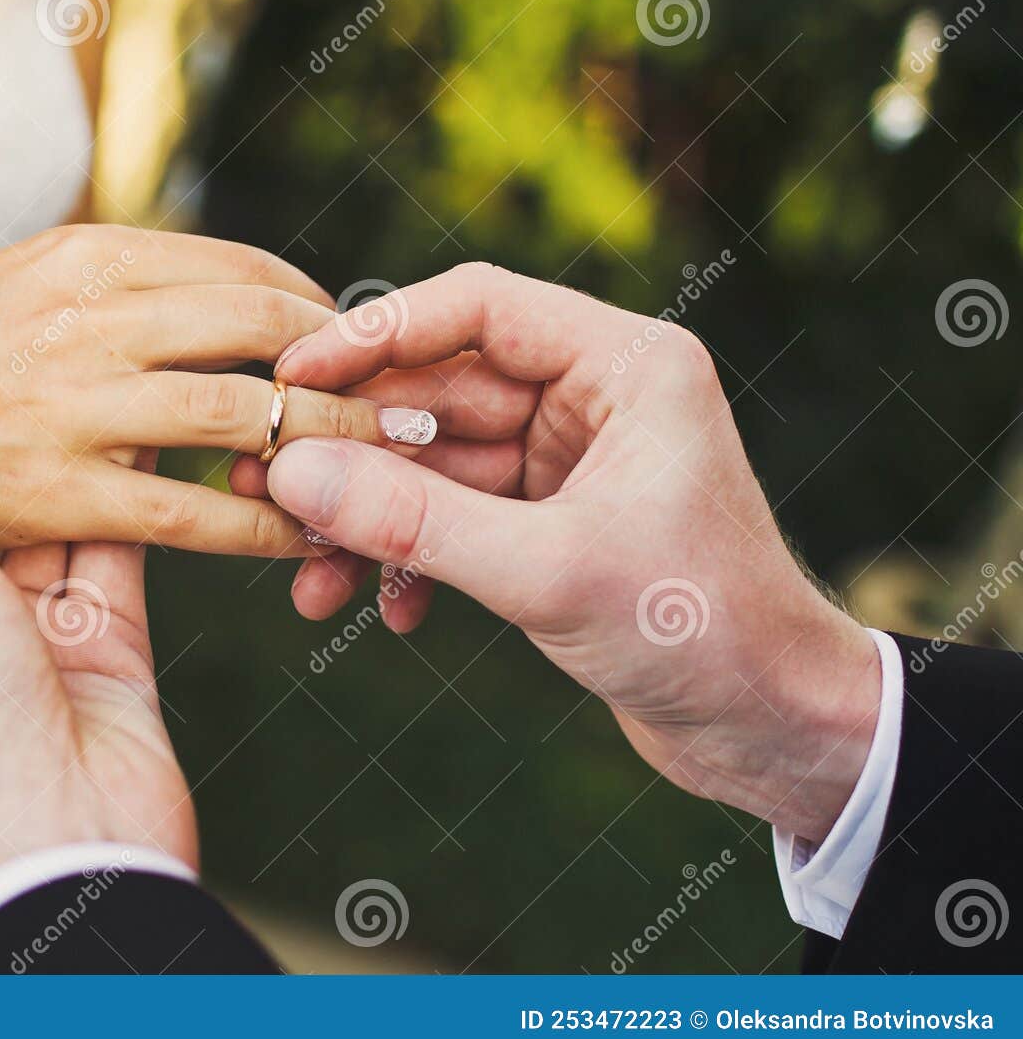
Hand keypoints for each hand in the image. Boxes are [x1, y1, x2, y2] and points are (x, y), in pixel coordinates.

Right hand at [0, 225, 435, 556]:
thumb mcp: (23, 279)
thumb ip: (119, 280)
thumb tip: (224, 291)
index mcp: (84, 255)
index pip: (242, 271)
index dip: (319, 310)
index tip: (356, 344)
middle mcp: (85, 319)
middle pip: (262, 332)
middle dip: (351, 368)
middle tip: (404, 399)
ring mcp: (73, 407)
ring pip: (241, 420)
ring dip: (326, 443)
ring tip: (377, 467)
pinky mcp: (56, 495)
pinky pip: (191, 516)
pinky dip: (261, 527)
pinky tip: (301, 536)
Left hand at [0, 346, 195, 931]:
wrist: (57, 850)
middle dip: (0, 435)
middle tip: (26, 343)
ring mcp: (21, 635)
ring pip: (50, 523)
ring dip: (76, 459)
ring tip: (97, 366)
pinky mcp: (100, 643)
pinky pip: (118, 553)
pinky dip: (135, 496)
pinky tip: (151, 428)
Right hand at [257, 263, 881, 843]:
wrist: (772, 731)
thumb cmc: (701, 631)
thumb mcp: (546, 571)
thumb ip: (413, 520)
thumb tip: (293, 471)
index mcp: (623, 366)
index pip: (475, 308)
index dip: (374, 335)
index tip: (292, 373)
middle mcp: (593, 400)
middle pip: (439, 390)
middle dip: (353, 446)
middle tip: (267, 482)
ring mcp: (568, 465)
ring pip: (435, 465)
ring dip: (370, 518)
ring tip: (305, 575)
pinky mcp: (551, 527)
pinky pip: (454, 520)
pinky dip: (411, 559)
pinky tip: (383, 611)